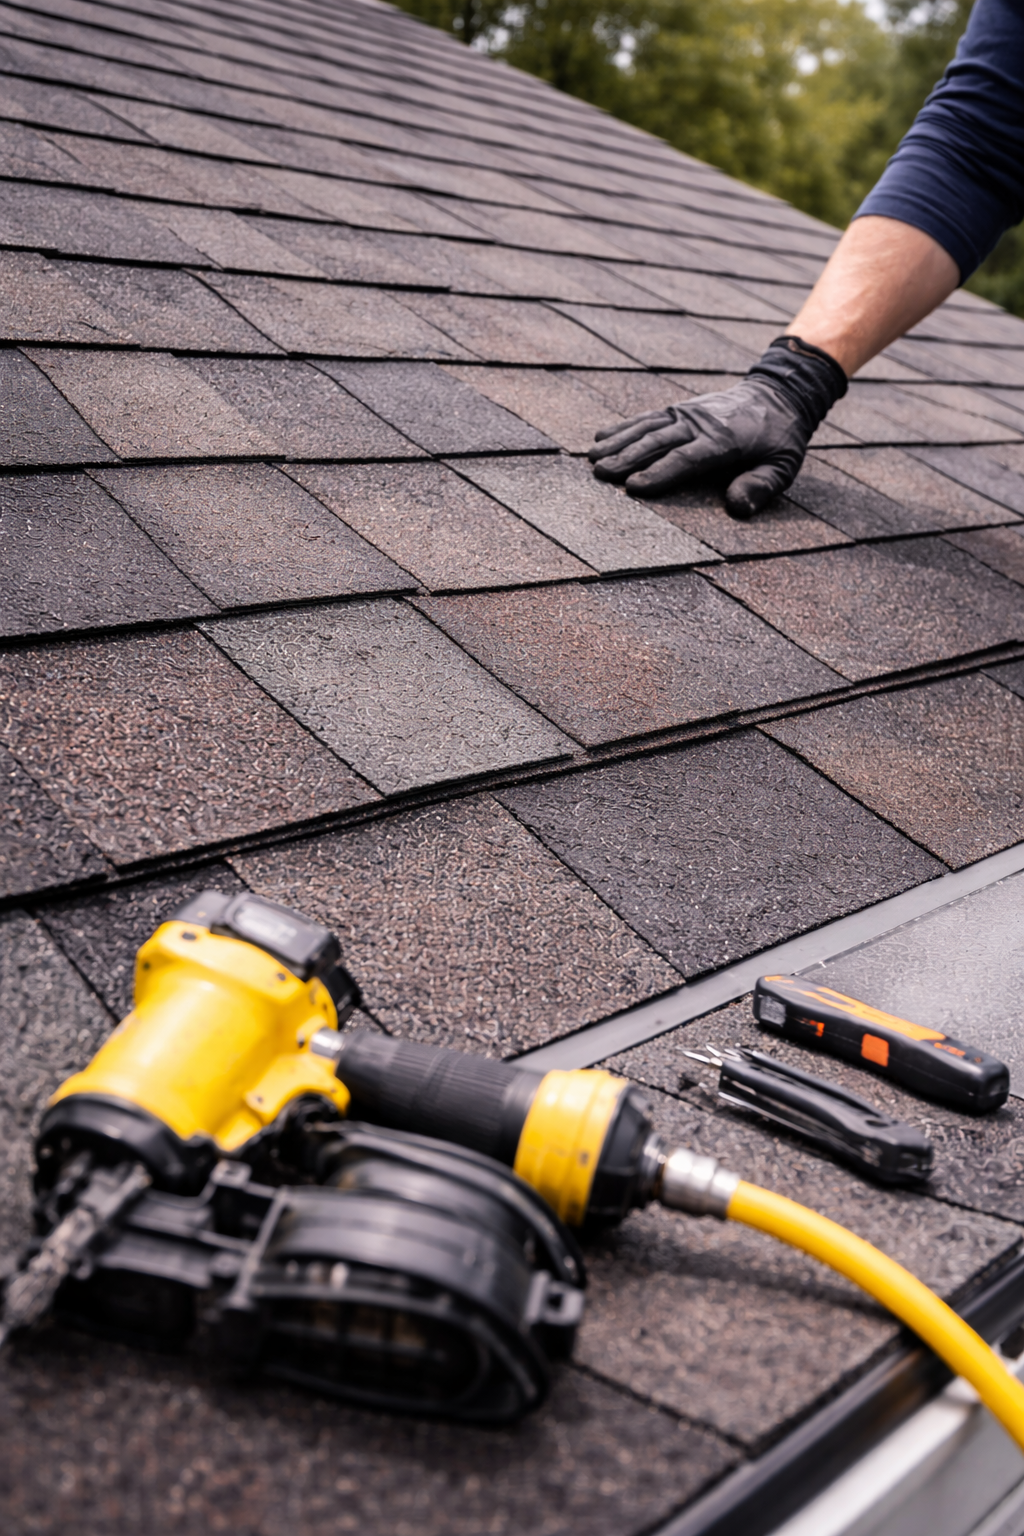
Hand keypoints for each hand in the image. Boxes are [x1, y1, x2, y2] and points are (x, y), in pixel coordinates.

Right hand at [588, 336, 847, 518]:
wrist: (780, 393)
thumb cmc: (780, 439)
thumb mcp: (783, 466)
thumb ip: (761, 486)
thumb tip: (736, 508)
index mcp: (724, 440)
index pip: (686, 458)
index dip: (660, 473)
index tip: (633, 488)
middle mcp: (700, 423)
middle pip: (658, 441)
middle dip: (627, 457)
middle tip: (600, 474)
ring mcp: (688, 412)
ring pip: (647, 427)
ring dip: (618, 442)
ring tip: (592, 458)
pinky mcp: (680, 408)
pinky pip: (648, 417)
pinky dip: (623, 426)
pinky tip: (601, 435)